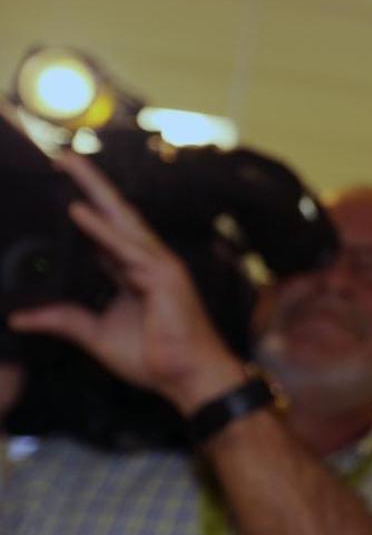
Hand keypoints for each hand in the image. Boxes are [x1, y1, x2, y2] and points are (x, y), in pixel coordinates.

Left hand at [7, 152, 245, 414]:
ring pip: (121, 221)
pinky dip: (101, 230)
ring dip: (94, 191)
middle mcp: (146, 262)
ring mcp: (158, 266)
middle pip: (114, 215)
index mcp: (131, 274)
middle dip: (89, 184)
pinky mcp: (164, 277)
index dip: (81, 210)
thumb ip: (64, 321)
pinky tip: (78, 212)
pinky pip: (126, 249)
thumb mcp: (97, 337)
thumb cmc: (156, 359)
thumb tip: (19, 317)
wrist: (189, 379)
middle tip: (61, 155)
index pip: (102, 233)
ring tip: (68, 166)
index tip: (56, 187)